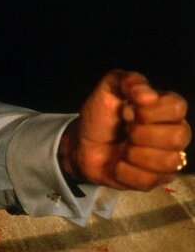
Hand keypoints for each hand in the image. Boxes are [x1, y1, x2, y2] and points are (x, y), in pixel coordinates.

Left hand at [59, 70, 190, 190]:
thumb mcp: (109, 88)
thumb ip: (129, 81)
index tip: (127, 110)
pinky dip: (125, 171)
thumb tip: (149, 96)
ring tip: (122, 147)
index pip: (177, 107)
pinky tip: (118, 163)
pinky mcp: (155, 181)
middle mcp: (173, 133)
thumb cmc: (101, 115)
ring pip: (168, 161)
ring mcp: (167, 160)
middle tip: (125, 129)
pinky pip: (149, 181)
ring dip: (135, 153)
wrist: (83, 144)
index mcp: (165, 107)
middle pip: (178, 136)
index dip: (150, 110)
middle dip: (142, 133)